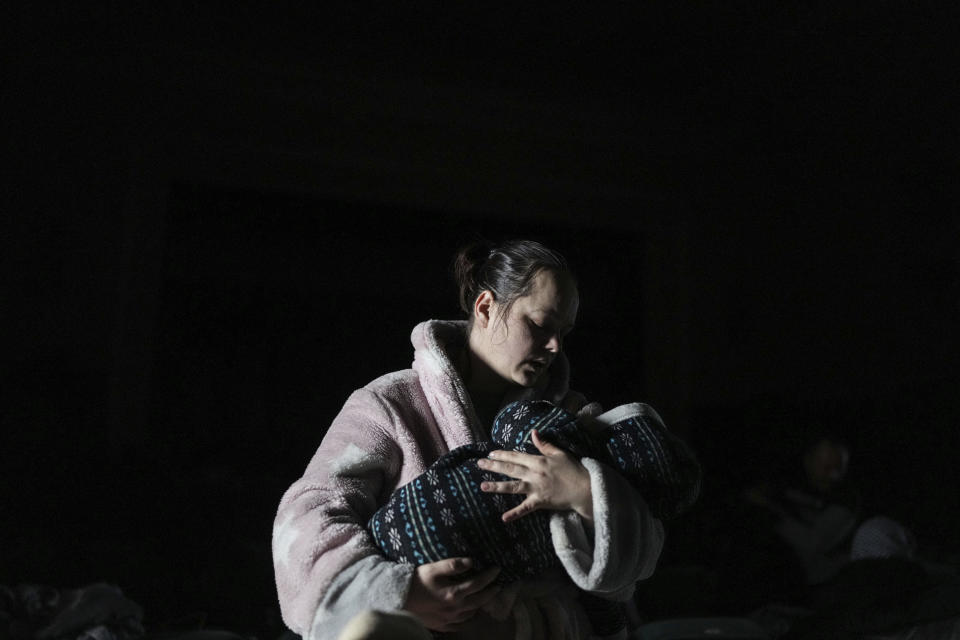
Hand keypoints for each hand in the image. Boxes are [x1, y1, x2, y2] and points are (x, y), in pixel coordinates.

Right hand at [404, 557, 500, 631]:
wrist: (398, 598)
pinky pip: (460, 624)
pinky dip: (468, 618)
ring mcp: (449, 619)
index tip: (498, 568)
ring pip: (472, 613)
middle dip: (491, 591)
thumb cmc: (416, 581)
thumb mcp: (434, 568)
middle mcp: (455, 608)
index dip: (490, 575)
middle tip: (499, 584)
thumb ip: (453, 565)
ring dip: (481, 604)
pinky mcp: (442, 626)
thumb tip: (471, 561)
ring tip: (485, 596)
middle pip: (479, 600)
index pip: (479, 583)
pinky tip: (468, 613)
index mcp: (454, 593)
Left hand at [477, 429, 592, 522]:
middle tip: (479, 463)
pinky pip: (525, 508)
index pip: (516, 456)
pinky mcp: (540, 502)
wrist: (585, 488)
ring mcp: (536, 488)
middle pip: (510, 469)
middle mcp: (534, 474)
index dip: (502, 454)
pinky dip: (515, 514)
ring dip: (497, 487)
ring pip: (513, 487)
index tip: (490, 453)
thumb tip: (533, 432)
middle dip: (493, 466)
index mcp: (538, 461)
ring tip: (482, 487)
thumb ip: (544, 444)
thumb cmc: (573, 469)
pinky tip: (504, 518)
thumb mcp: (559, 453)